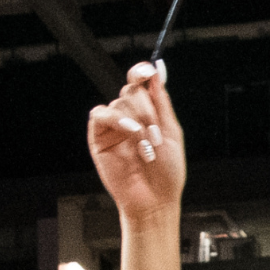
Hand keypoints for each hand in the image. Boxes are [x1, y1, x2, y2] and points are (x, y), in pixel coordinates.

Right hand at [87, 63, 185, 215]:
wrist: (156, 199)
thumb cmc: (167, 172)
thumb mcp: (172, 131)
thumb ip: (162, 100)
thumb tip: (158, 71)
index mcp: (147, 114)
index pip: (139, 84)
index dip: (141, 72)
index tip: (148, 70)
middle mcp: (129, 118)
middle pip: (131, 92)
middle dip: (147, 110)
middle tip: (156, 134)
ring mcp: (113, 128)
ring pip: (119, 103)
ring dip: (137, 121)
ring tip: (147, 146)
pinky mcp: (98, 139)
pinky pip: (99, 115)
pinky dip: (116, 119)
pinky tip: (129, 131)